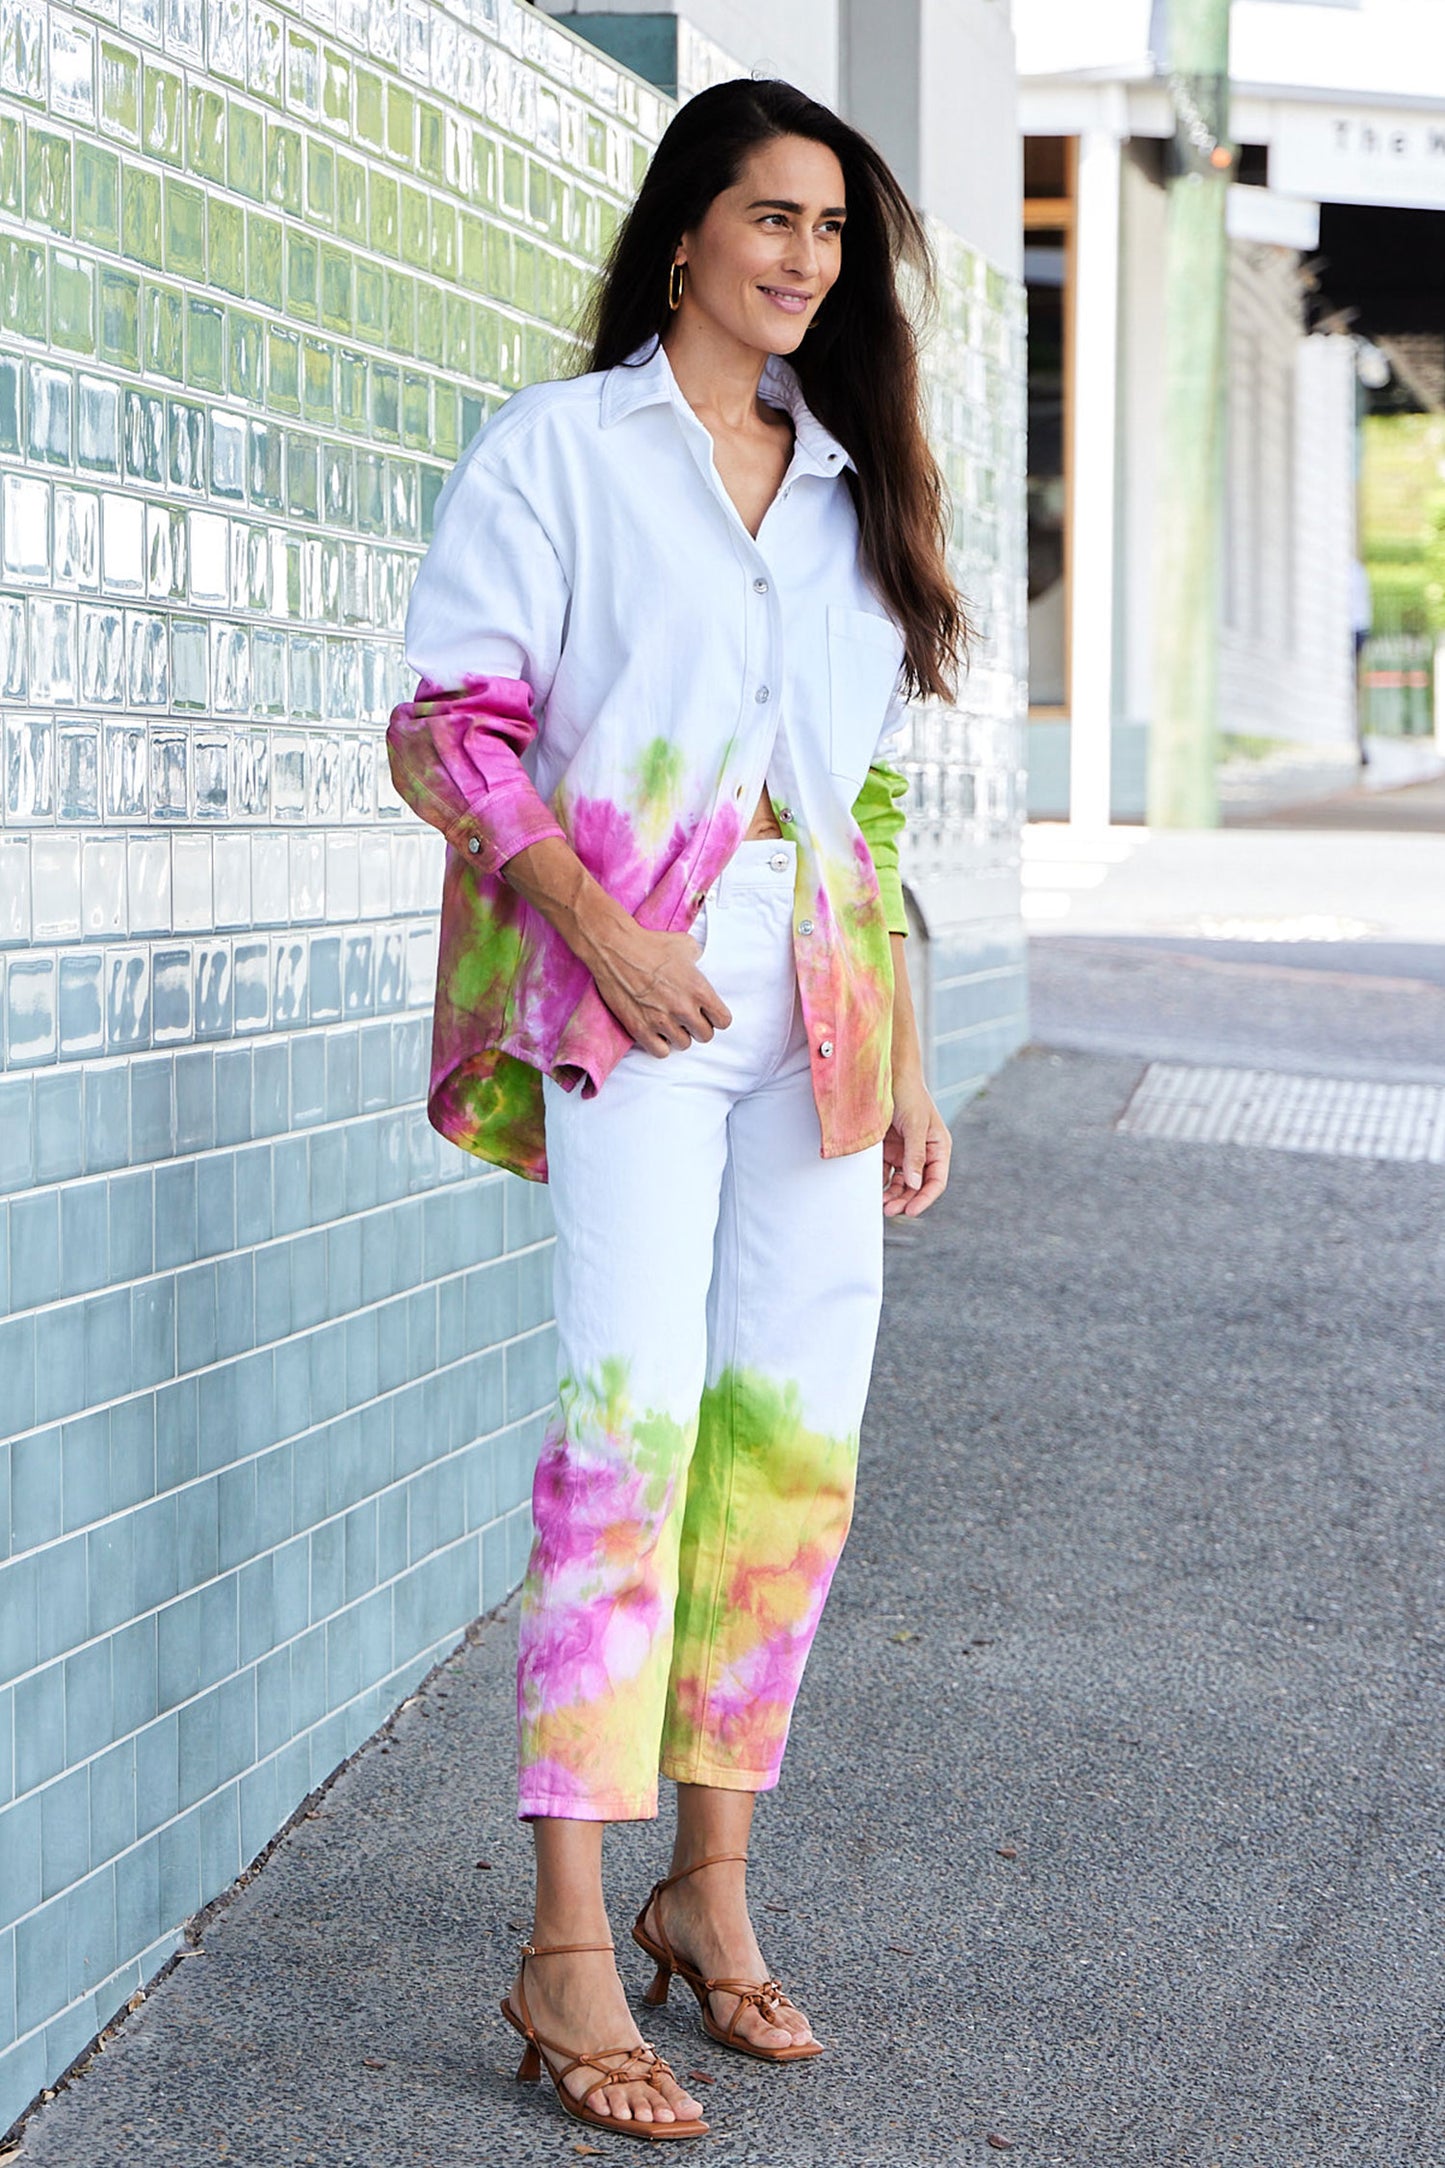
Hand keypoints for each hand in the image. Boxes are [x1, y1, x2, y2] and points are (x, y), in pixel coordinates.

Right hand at [586, 921, 732, 1056]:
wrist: (616, 948)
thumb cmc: (650, 944)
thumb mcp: (685, 945)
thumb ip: (697, 960)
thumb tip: (697, 966)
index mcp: (698, 989)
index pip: (723, 1021)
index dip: (716, 1017)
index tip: (708, 1013)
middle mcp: (683, 1009)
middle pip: (705, 1036)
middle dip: (698, 1027)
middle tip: (687, 1017)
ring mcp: (661, 1021)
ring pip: (683, 1045)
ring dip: (679, 1035)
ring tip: (670, 1022)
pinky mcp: (640, 1028)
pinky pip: (660, 1052)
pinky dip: (660, 1044)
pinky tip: (656, 1031)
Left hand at [882, 1070, 950, 1216]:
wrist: (888, 1074)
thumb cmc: (908, 1094)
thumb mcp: (914, 1125)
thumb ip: (914, 1155)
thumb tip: (915, 1184)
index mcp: (938, 1148)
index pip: (936, 1181)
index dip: (925, 1198)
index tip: (911, 1211)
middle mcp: (923, 1153)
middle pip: (918, 1186)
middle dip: (906, 1200)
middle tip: (890, 1211)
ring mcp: (905, 1153)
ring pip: (901, 1183)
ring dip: (893, 1195)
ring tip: (881, 1204)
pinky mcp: (889, 1150)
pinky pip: (886, 1173)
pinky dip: (881, 1183)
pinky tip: (873, 1190)